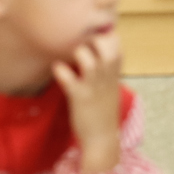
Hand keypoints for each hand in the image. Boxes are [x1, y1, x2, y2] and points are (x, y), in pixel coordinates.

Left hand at [51, 32, 123, 173]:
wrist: (102, 139)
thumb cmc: (103, 112)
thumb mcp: (110, 87)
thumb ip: (105, 70)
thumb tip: (93, 54)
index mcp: (114, 72)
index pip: (116, 43)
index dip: (104, 34)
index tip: (91, 36)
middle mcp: (106, 76)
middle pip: (106, 45)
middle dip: (93, 38)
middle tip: (79, 44)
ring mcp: (94, 87)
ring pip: (89, 60)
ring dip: (77, 52)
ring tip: (68, 56)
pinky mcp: (80, 97)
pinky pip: (69, 79)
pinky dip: (61, 71)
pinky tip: (56, 68)